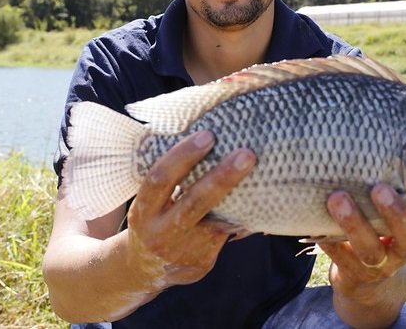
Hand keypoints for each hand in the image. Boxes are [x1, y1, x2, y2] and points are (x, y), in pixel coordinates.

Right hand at [126, 130, 255, 286]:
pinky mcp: (202, 262)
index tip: (207, 136)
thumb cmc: (153, 220)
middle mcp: (160, 233)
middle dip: (222, 177)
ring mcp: (182, 251)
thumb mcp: (149, 203)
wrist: (146, 269)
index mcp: (143, 211)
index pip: (160, 179)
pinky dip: (242, 216)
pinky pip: (227, 234)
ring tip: (261, 174)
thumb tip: (205, 139)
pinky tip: (257, 200)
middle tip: (246, 154)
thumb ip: (169, 181)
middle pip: (194, 202)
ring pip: (217, 221)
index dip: (183, 156)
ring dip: (240, 198)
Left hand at [318, 184, 405, 326]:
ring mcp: (378, 264)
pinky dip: (327, 241)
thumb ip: (405, 181)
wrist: (360, 279)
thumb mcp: (396, 207)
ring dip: (354, 223)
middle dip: (397, 214)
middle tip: (380, 187)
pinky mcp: (352, 273)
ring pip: (370, 248)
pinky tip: (316, 226)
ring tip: (337, 197)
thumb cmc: (378, 224)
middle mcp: (403, 249)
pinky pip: (338, 257)